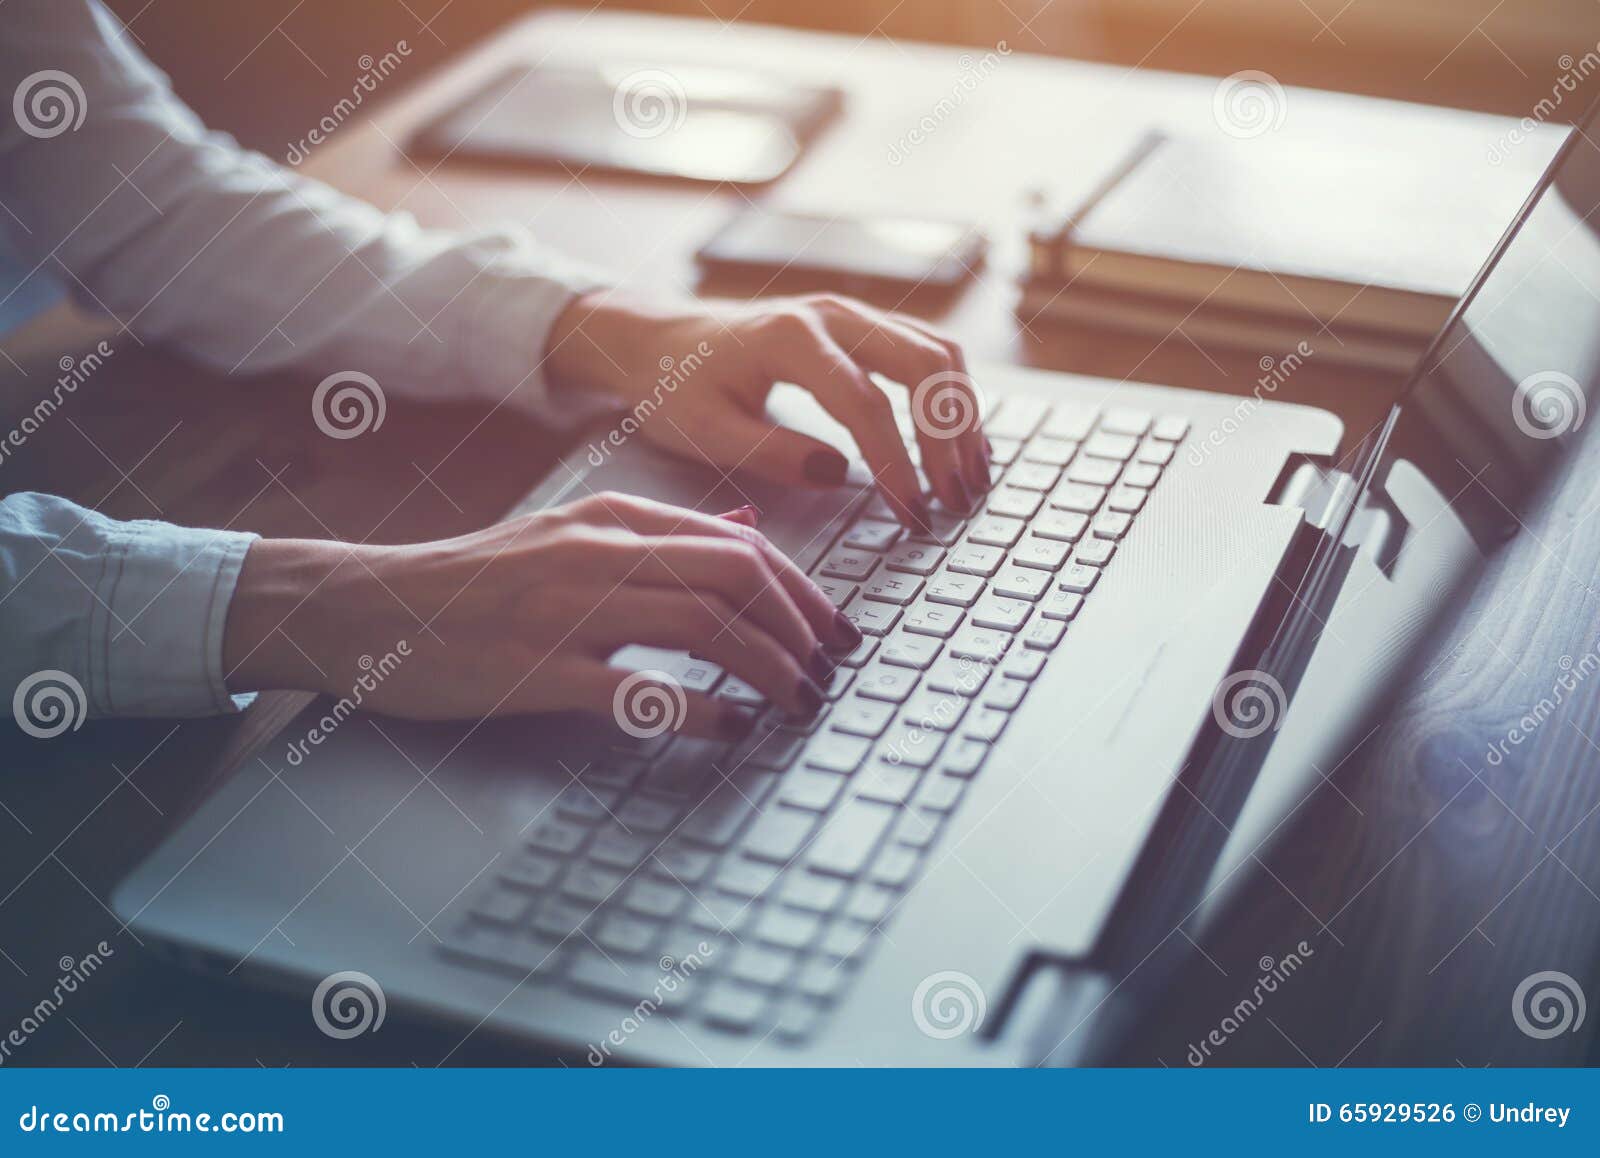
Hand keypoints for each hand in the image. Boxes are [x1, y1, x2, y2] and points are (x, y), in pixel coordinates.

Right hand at [222, 493, 862, 736]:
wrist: (374, 605)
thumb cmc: (479, 580)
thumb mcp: (572, 534)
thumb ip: (660, 535)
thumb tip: (745, 533)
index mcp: (615, 519)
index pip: (743, 545)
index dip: (805, 592)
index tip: (835, 633)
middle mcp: (602, 553)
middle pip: (739, 578)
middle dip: (803, 628)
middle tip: (830, 673)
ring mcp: (571, 610)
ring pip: (706, 626)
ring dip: (771, 668)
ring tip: (798, 703)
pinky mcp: (541, 670)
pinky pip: (642, 688)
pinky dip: (702, 709)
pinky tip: (731, 727)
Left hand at [545, 291, 991, 529]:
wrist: (661, 339)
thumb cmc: (676, 386)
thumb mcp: (703, 429)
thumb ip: (770, 452)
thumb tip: (839, 473)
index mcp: (789, 338)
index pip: (865, 402)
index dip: (896, 462)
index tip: (912, 513)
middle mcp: (832, 314)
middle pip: (922, 365)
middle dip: (948, 437)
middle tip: (956, 500)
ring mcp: (852, 314)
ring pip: (937, 352)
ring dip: (962, 415)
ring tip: (971, 479)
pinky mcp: (863, 327)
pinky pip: (927, 352)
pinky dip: (953, 397)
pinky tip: (960, 445)